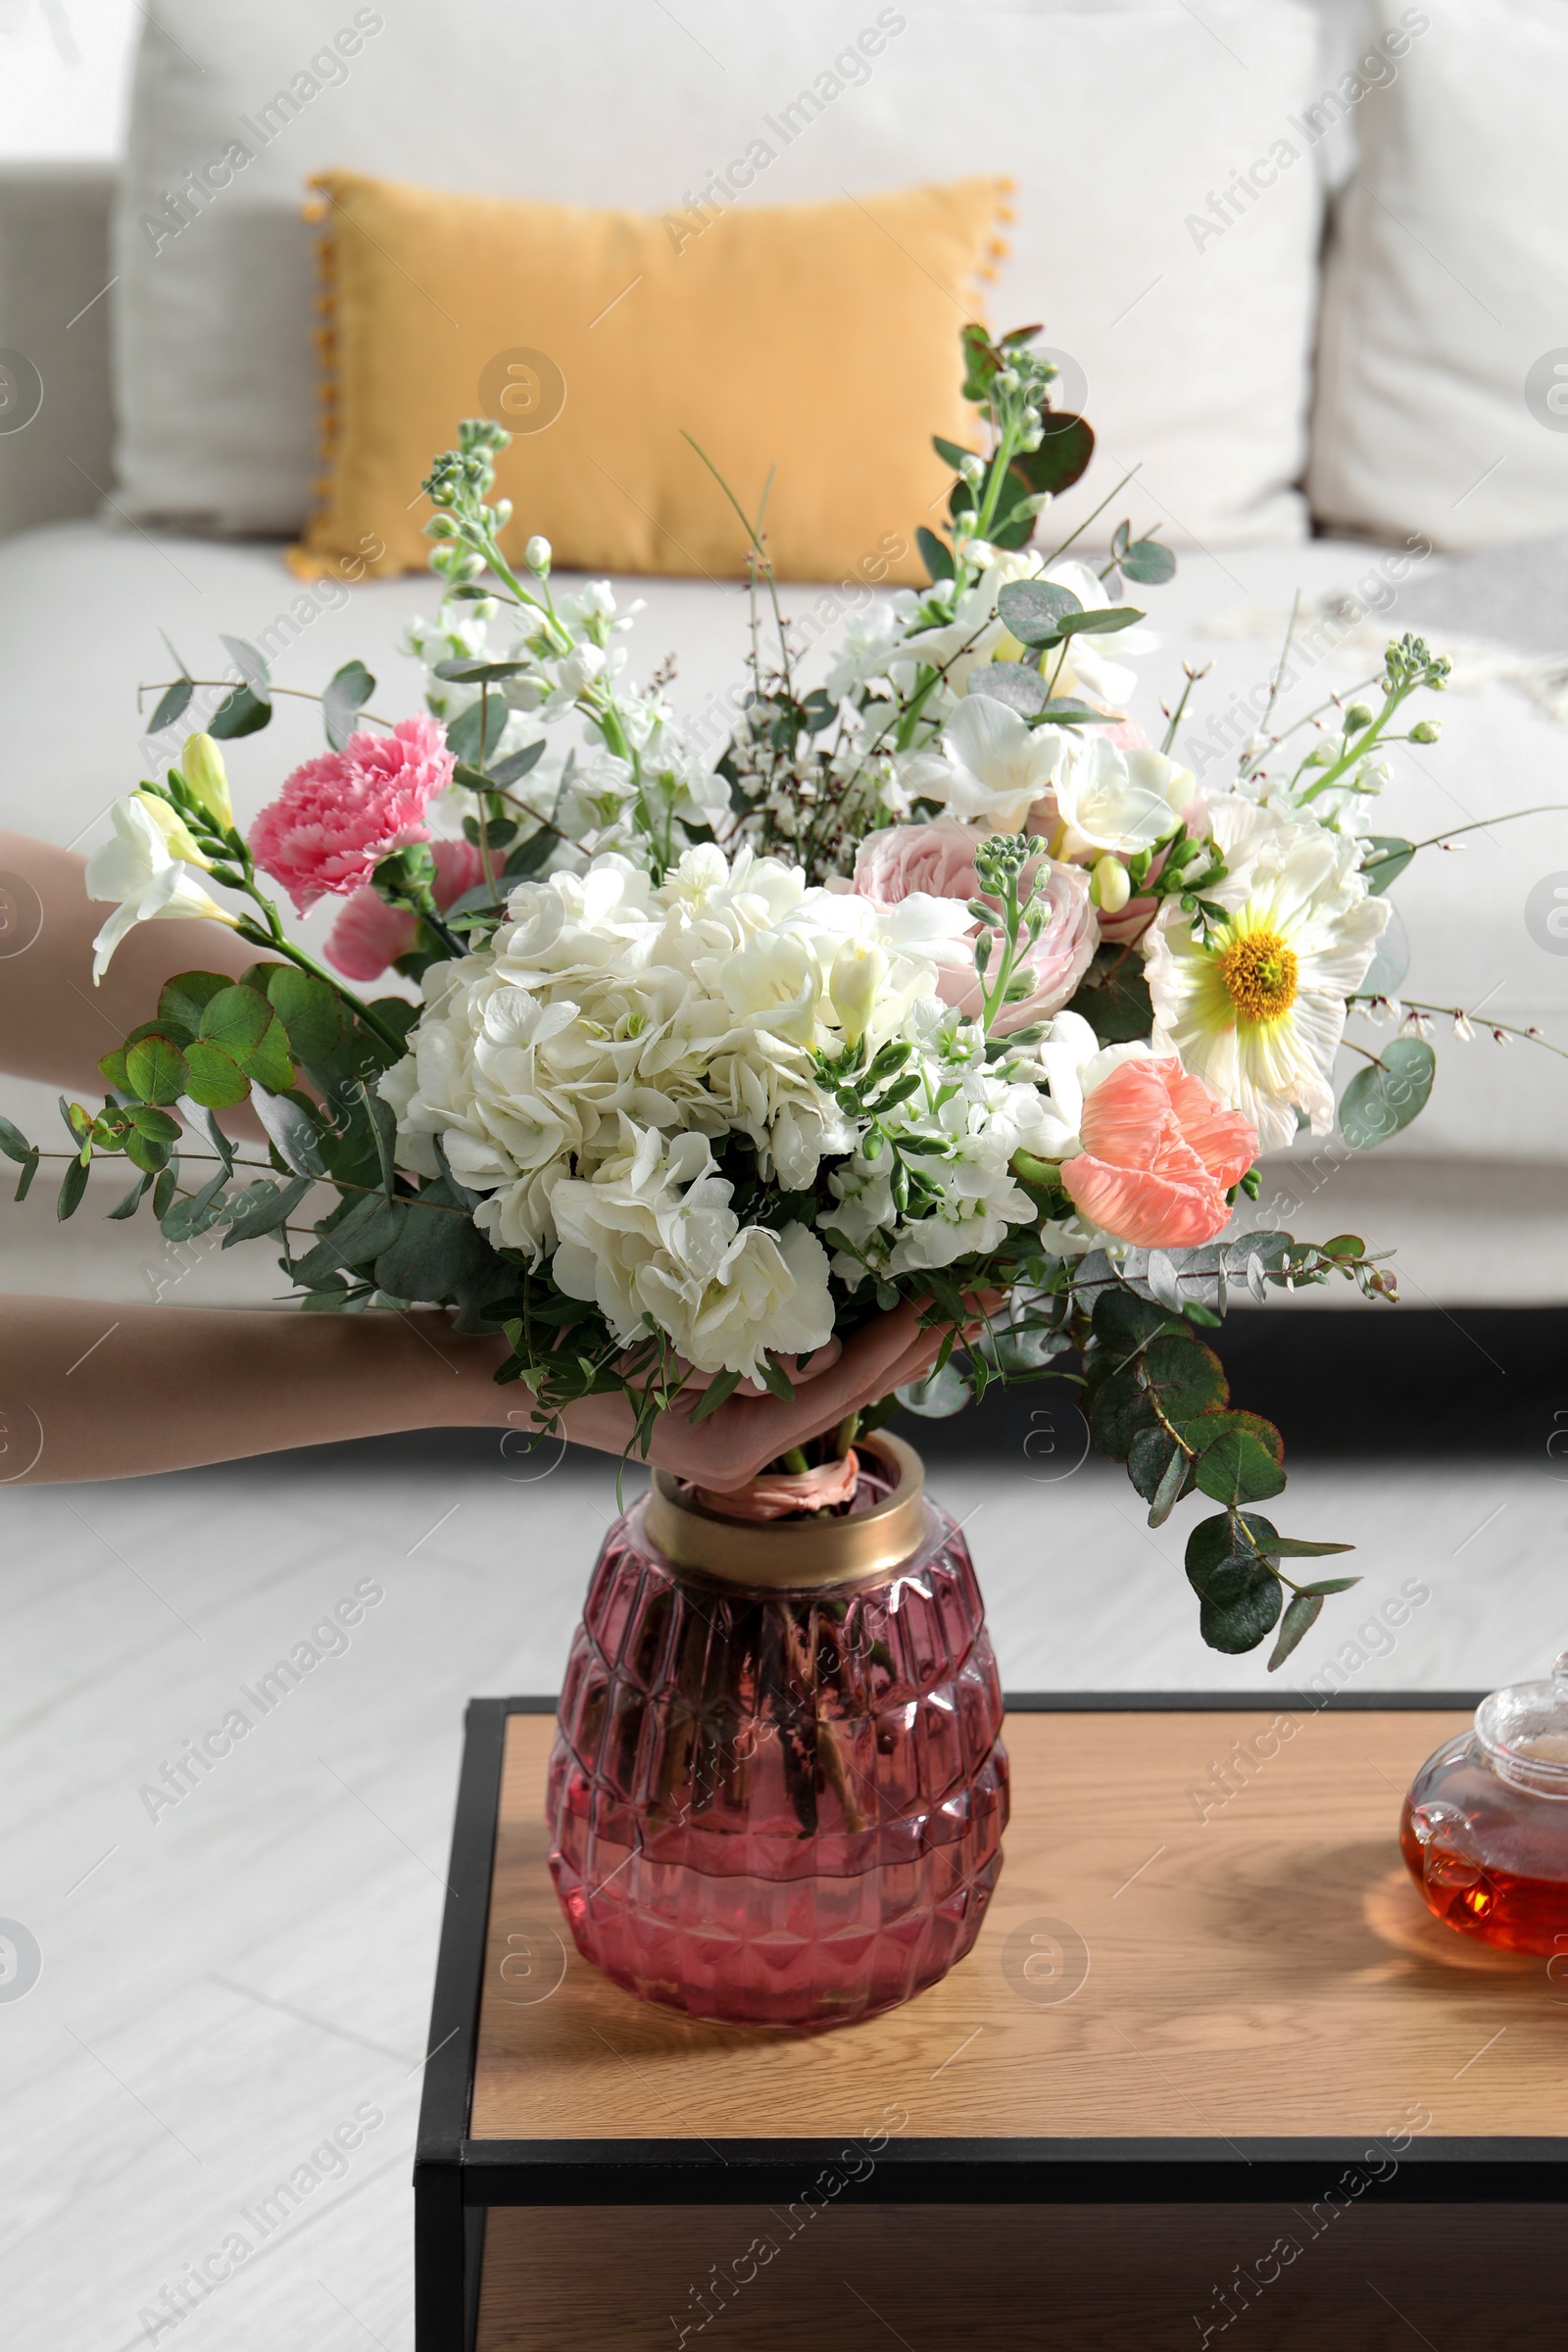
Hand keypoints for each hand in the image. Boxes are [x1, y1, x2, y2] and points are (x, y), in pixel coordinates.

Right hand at [551, 1302, 954, 1490]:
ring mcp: (736, 1441)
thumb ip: (744, 1349)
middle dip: (923, 1346)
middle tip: (990, 1299)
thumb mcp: (657, 1340)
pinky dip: (852, 1352)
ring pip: (839, 1394)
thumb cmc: (569, 1349)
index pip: (839, 1389)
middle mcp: (746, 1455)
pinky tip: (887, 1325)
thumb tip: (825, 1345)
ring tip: (959, 1308)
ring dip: (899, 1348)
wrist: (497, 1374)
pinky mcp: (724, 1418)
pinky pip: (805, 1386)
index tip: (950, 1299)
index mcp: (732, 1444)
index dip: (898, 1341)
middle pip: (856, 1397)